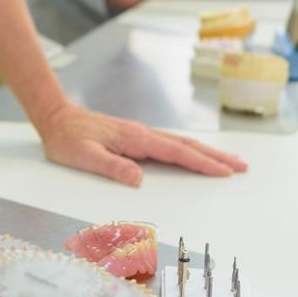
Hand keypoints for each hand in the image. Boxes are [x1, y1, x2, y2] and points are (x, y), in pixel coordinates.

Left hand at [37, 102, 247, 185]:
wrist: (55, 117)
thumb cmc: (67, 139)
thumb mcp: (84, 156)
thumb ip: (111, 167)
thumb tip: (139, 178)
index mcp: (134, 139)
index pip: (176, 153)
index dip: (201, 163)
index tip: (224, 172)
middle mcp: (142, 134)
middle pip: (187, 145)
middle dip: (216, 156)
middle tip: (241, 166)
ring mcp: (140, 134)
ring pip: (181, 143)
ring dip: (207, 152)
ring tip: (229, 161)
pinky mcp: (135, 137)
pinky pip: (170, 144)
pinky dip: (189, 150)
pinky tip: (195, 155)